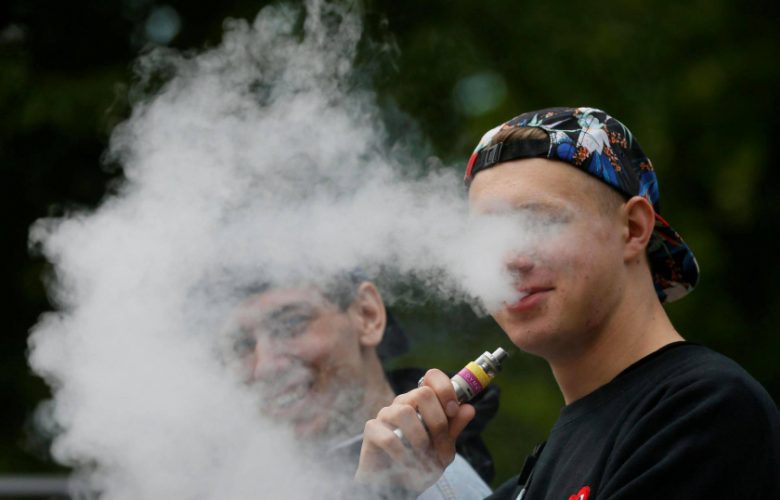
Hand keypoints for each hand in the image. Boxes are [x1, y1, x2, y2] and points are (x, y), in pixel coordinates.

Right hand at [354, 369, 475, 493]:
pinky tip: (407, 463)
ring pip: (405, 412)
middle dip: (438, 421)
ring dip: (420, 438)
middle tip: (440, 443)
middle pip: (423, 393)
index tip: (453, 410)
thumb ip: (454, 428)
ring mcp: (386, 415)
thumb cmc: (420, 463)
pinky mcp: (372, 431)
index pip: (432, 377)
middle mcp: (403, 403)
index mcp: (422, 402)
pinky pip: (388, 437)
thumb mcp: (444, 449)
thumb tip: (469, 409)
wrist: (398, 486)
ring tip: (423, 456)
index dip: (446, 389)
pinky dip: (403, 454)